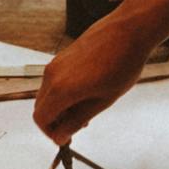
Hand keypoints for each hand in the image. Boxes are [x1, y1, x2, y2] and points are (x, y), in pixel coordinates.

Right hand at [34, 6, 165, 143]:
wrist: (128, 31)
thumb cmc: (122, 64)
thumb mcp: (103, 100)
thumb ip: (78, 119)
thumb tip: (62, 135)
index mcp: (61, 89)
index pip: (41, 119)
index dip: (51, 133)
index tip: (66, 138)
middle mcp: (52, 75)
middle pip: (40, 107)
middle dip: (55, 121)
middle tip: (77, 126)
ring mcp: (55, 64)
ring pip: (46, 94)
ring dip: (59, 107)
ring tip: (85, 109)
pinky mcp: (61, 56)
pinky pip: (53, 81)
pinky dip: (61, 93)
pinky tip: (84, 93)